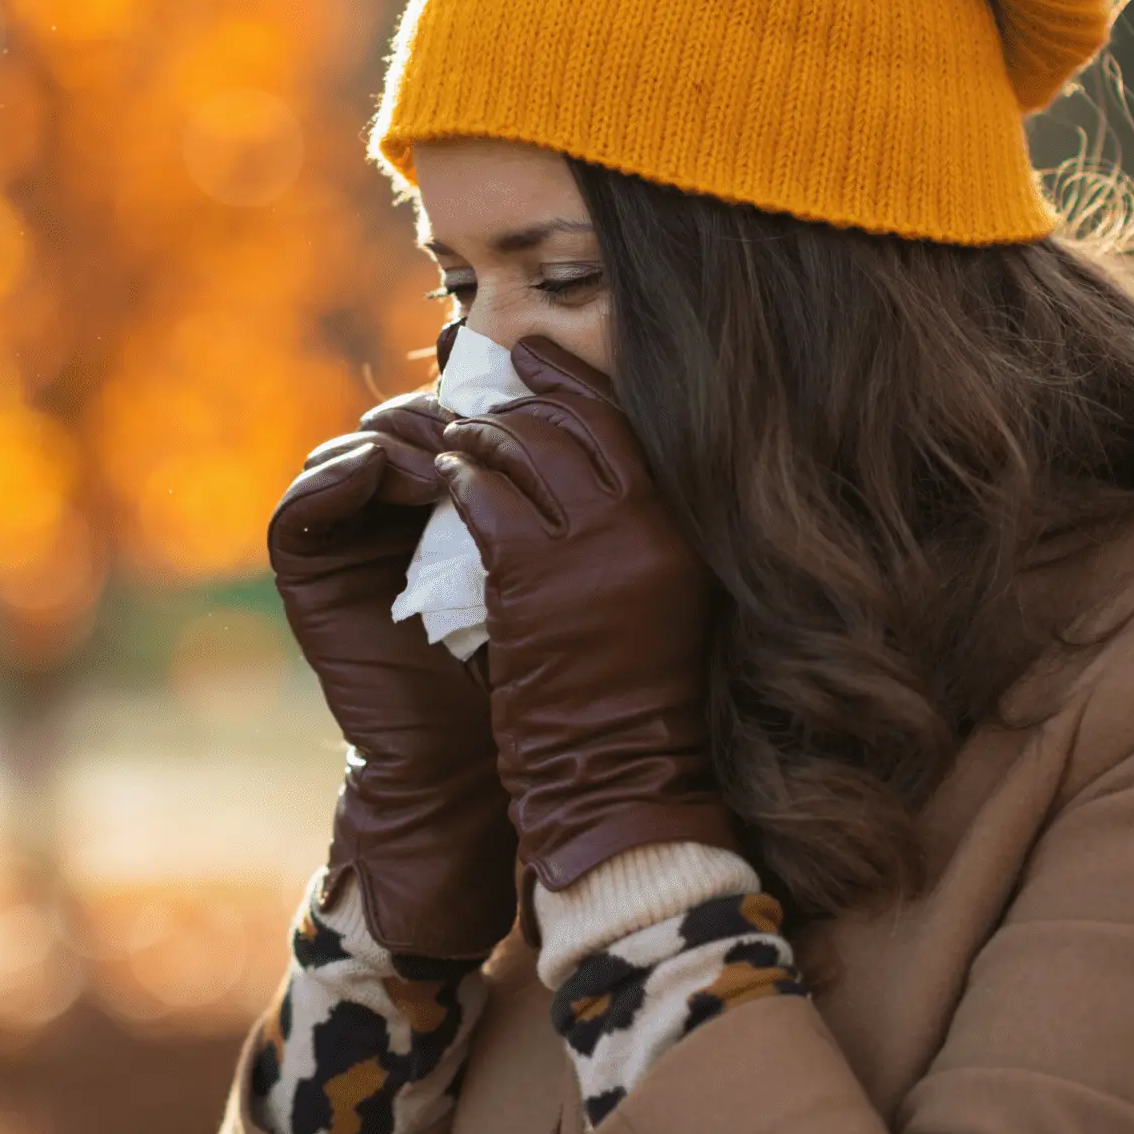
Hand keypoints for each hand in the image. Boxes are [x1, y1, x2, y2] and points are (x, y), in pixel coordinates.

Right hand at [269, 368, 518, 959]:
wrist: (471, 762)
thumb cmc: (529, 671)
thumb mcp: (547, 572)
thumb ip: (546, 503)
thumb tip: (580, 405)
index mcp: (441, 510)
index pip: (445, 424)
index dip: (475, 402)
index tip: (516, 396)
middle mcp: (385, 518)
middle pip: (394, 429)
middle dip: (433, 417)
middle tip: (471, 419)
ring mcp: (339, 542)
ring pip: (346, 453)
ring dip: (390, 442)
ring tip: (435, 452)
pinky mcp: (304, 573)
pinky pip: (297, 505)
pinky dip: (333, 476)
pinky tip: (379, 469)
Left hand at [436, 337, 735, 893]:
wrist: (625, 776)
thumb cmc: (642, 696)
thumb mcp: (667, 594)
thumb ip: (642, 526)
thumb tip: (594, 465)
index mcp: (686, 526)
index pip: (626, 424)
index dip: (574, 383)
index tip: (536, 356)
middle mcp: (648, 525)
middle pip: (574, 424)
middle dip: (523, 398)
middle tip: (485, 387)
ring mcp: (591, 549)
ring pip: (526, 453)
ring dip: (482, 435)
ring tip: (456, 433)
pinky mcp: (535, 580)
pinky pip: (487, 499)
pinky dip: (462, 480)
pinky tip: (447, 477)